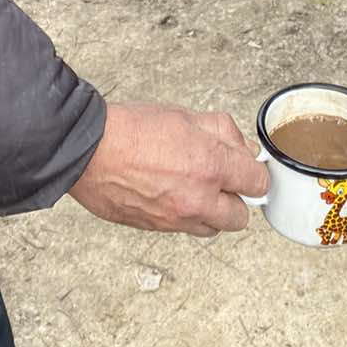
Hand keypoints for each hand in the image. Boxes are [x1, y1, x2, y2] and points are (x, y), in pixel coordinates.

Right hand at [68, 102, 268, 236]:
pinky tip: (170, 194)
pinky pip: (183, 229)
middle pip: (240, 217)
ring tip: (194, 189)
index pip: (257, 182)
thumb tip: (244, 148)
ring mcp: (176, 219)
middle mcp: (198, 200)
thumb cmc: (132, 129)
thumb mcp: (185, 116)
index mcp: (211, 167)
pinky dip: (184, 217)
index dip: (255, 173)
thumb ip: (223, 132)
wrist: (89, 151)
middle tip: (223, 181)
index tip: (249, 169)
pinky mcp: (155, 229)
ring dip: (211, 213)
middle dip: (236, 199)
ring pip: (212, 228)